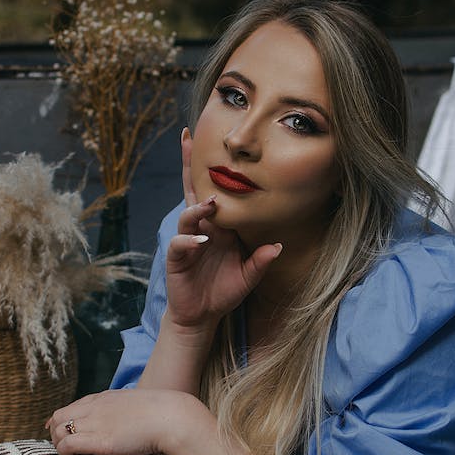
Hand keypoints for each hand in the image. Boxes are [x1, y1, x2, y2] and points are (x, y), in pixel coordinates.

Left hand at [46, 388, 208, 454]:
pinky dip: (63, 452)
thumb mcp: (138, 404)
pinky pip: (67, 444)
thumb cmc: (162, 414)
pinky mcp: (99, 440)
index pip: (72, 405)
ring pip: (58, 430)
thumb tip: (127, 419)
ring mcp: (96, 423)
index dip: (61, 419)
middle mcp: (95, 408)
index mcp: (105, 398)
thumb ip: (125, 410)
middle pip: (58, 417)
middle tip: (61, 445)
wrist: (171, 417)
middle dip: (54, 432)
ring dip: (57, 444)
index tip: (56, 429)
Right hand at [164, 129, 281, 328]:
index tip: (215, 142)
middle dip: (190, 164)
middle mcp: (202, 228)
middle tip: (188, 138)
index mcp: (219, 226)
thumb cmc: (223, 292)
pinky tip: (199, 240)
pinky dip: (189, 240)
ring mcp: (187, 241)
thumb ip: (261, 261)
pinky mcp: (176, 258)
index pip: (215, 192)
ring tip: (210, 205)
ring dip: (198, 208)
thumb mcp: (248, 276)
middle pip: (193, 190)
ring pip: (187, 215)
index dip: (212, 169)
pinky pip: (179, 244)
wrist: (202, 316)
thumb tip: (278, 246)